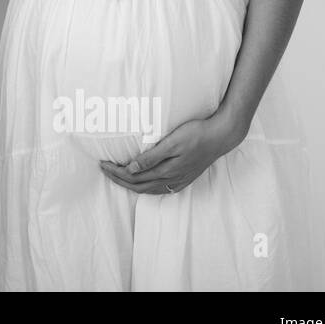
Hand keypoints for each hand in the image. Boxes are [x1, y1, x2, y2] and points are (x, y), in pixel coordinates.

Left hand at [98, 114, 245, 194]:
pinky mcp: (184, 179)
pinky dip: (146, 187)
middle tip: (104, 169)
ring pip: (149, 190)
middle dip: (119, 179)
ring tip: (117, 176)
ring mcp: (179, 181)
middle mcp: (172, 180)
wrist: (221, 136)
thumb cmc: (196, 134)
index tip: (103, 164)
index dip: (116, 172)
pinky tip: (143, 183)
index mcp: (166, 171)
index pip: (134, 177)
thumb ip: (151, 157)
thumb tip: (131, 170)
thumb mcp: (172, 142)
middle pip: (138, 186)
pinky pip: (160, 189)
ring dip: (131, 184)